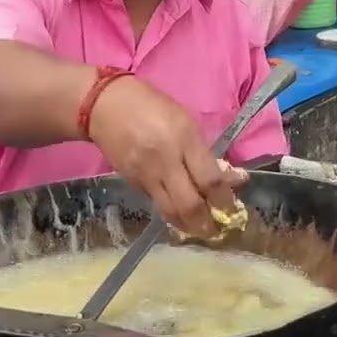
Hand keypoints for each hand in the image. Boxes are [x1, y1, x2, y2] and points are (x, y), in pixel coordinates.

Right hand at [88, 76, 247, 237]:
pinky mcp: (132, 183)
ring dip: (188, 226)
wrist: (104, 106)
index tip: (232, 209)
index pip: (209, 180)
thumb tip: (232, 179)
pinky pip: (155, 203)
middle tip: (216, 231)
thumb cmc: (152, 105)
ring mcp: (146, 174)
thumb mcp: (186, 121)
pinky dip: (170, 212)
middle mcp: (165, 160)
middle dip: (206, 224)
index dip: (224, 200)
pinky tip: (179, 214)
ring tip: (199, 230)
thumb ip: (205, 153)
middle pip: (189, 204)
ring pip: (170, 211)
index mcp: (184, 138)